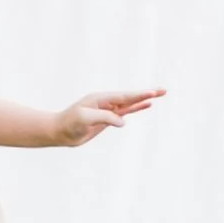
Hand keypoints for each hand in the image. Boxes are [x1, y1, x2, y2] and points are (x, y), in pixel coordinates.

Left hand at [48, 85, 162, 146]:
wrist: (59, 132)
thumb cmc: (69, 123)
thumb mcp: (85, 118)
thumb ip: (104, 118)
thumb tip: (122, 121)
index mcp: (101, 99)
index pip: (124, 97)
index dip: (139, 95)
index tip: (152, 93)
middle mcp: (106, 102)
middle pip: (130, 97)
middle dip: (147, 93)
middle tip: (164, 90)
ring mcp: (108, 110)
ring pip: (130, 103)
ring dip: (144, 99)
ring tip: (158, 95)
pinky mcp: (108, 119)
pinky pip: (125, 112)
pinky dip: (136, 108)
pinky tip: (146, 105)